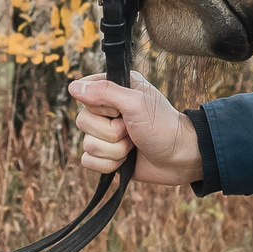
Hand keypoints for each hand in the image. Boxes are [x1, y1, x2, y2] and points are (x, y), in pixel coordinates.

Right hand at [67, 70, 203, 186]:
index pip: (83, 91)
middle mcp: (108, 109)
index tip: (119, 109)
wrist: (180, 158)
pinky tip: (126, 160)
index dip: (99, 105)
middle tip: (132, 130)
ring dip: (114, 150)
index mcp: (115, 88)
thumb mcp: (136, 103)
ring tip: (133, 145)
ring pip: (86, 144)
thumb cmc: (163, 126)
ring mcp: (106, 134)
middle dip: (110, 132)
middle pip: (82, 121)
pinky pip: (89, 161)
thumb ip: (105, 92)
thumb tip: (72, 87)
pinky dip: (109, 164)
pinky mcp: (107, 155)